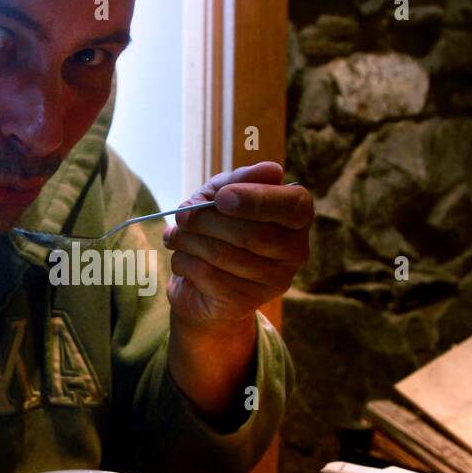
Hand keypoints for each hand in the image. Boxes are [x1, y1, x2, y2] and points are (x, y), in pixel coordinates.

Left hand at [162, 161, 311, 331]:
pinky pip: (208, 276)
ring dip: (189, 239)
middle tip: (183, 214)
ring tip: (175, 235)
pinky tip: (181, 258)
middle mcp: (294, 253)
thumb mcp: (224, 195)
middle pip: (253, 234)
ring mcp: (273, 282)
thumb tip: (272, 170)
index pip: (294, 207)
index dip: (256, 199)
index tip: (221, 197)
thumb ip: (241, 180)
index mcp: (296, 219)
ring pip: (225, 255)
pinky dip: (184, 261)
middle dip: (207, 220)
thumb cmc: (218, 229)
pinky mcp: (245, 302)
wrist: (202, 283)